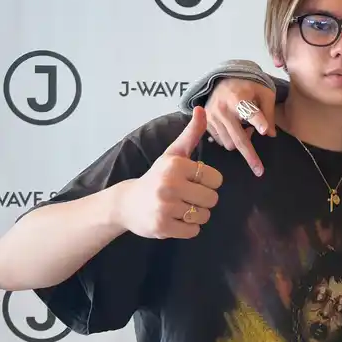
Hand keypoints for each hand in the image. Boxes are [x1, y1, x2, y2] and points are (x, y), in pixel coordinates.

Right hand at [115, 107, 222, 238]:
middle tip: (185, 197)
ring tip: (178, 208)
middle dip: (202, 200)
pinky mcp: (162, 226)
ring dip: (195, 215)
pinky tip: (174, 220)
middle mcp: (169, 184)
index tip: (192, 182)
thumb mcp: (173, 154)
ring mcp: (165, 206)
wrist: (126, 203)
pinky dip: (187, 229)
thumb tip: (202, 109)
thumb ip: (191, 134)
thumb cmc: (156, 177)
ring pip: (203, 216)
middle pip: (212, 199)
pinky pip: (193, 231)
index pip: (216, 179)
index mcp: (175, 165)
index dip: (208, 183)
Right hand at [203, 77, 276, 176]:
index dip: (258, 120)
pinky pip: (221, 142)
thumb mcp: (264, 92)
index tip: (263, 130)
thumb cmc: (247, 87)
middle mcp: (222, 109)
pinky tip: (235, 128)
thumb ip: (269, 112)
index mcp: (238, 98)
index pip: (249, 111)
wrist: (221, 81)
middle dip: (250, 155)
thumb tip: (270, 134)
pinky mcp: (206, 123)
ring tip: (246, 128)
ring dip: (241, 142)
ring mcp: (211, 117)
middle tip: (259, 171)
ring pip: (229, 144)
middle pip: (237, 138)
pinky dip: (231, 139)